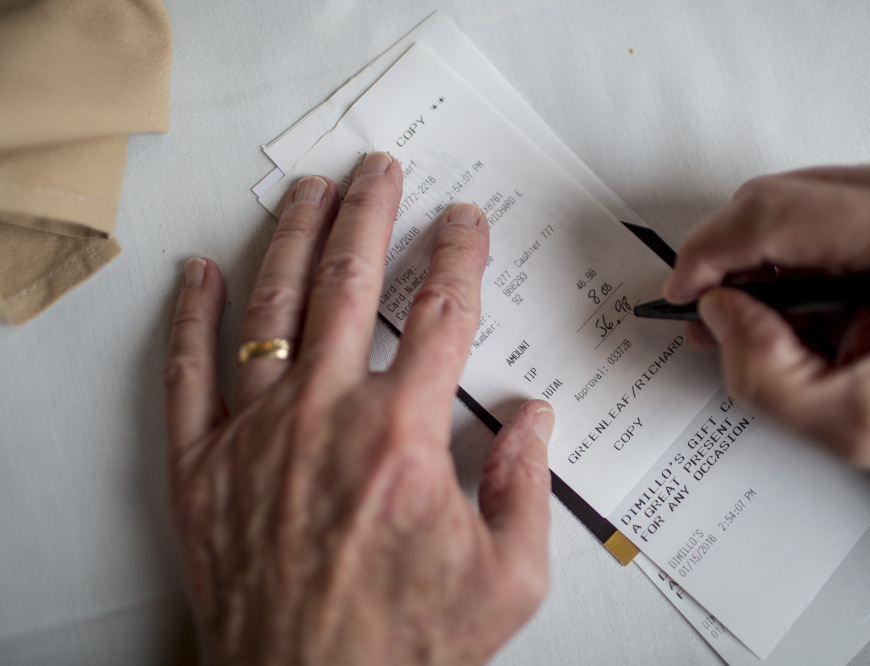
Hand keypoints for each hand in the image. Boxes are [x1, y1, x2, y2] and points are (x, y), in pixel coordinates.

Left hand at [163, 153, 554, 664]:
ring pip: (273, 307)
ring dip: (293, 237)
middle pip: (350, 282)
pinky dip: (191, 317)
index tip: (464, 223)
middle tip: (378, 174)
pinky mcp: (203, 466)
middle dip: (370, 213)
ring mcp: (257, 434)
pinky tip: (198, 275)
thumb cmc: (401, 647)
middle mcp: (326, 416)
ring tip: (307, 192)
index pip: (443, 314)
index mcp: (404, 436)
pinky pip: (188, 373)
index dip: (459, 254)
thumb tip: (531, 419)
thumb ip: (528, 486)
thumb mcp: (507, 578)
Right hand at [664, 154, 869, 494]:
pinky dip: (781, 257)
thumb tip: (719, 313)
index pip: (776, 214)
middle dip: (726, 260)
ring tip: (747, 318)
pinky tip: (781, 302)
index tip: (684, 290)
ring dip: (752, 261)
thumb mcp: (848, 421)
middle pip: (774, 199)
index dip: (710, 253)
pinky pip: (809, 210)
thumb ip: (762, 370)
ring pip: (785, 202)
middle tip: (709, 314)